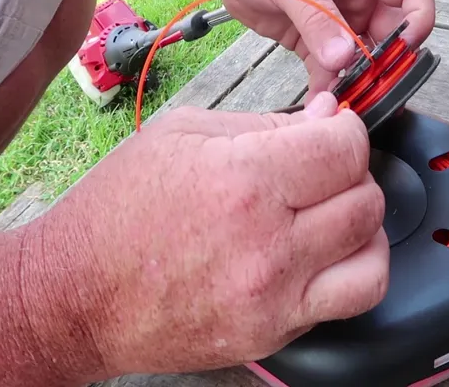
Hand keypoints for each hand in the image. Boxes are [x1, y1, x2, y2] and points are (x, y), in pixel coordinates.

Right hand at [35, 93, 387, 376]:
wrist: (76, 296)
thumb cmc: (117, 211)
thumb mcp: (181, 135)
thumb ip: (265, 123)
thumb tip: (325, 116)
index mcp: (242, 178)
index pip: (346, 148)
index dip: (348, 131)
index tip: (335, 131)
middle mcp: (267, 241)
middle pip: (365, 198)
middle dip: (354, 173)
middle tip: (326, 169)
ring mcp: (274, 295)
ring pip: (372, 253)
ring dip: (363, 225)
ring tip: (334, 212)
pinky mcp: (274, 332)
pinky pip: (351, 300)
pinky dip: (355, 270)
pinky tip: (329, 254)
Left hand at [208, 0, 435, 100]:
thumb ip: (316, 17)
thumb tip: (344, 55)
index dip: (419, 16)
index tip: (405, 45)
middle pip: (393, 33)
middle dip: (388, 62)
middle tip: (374, 84)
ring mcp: (336, 24)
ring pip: (364, 59)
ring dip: (360, 81)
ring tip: (346, 99)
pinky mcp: (314, 45)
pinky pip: (332, 71)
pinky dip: (329, 88)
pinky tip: (320, 100)